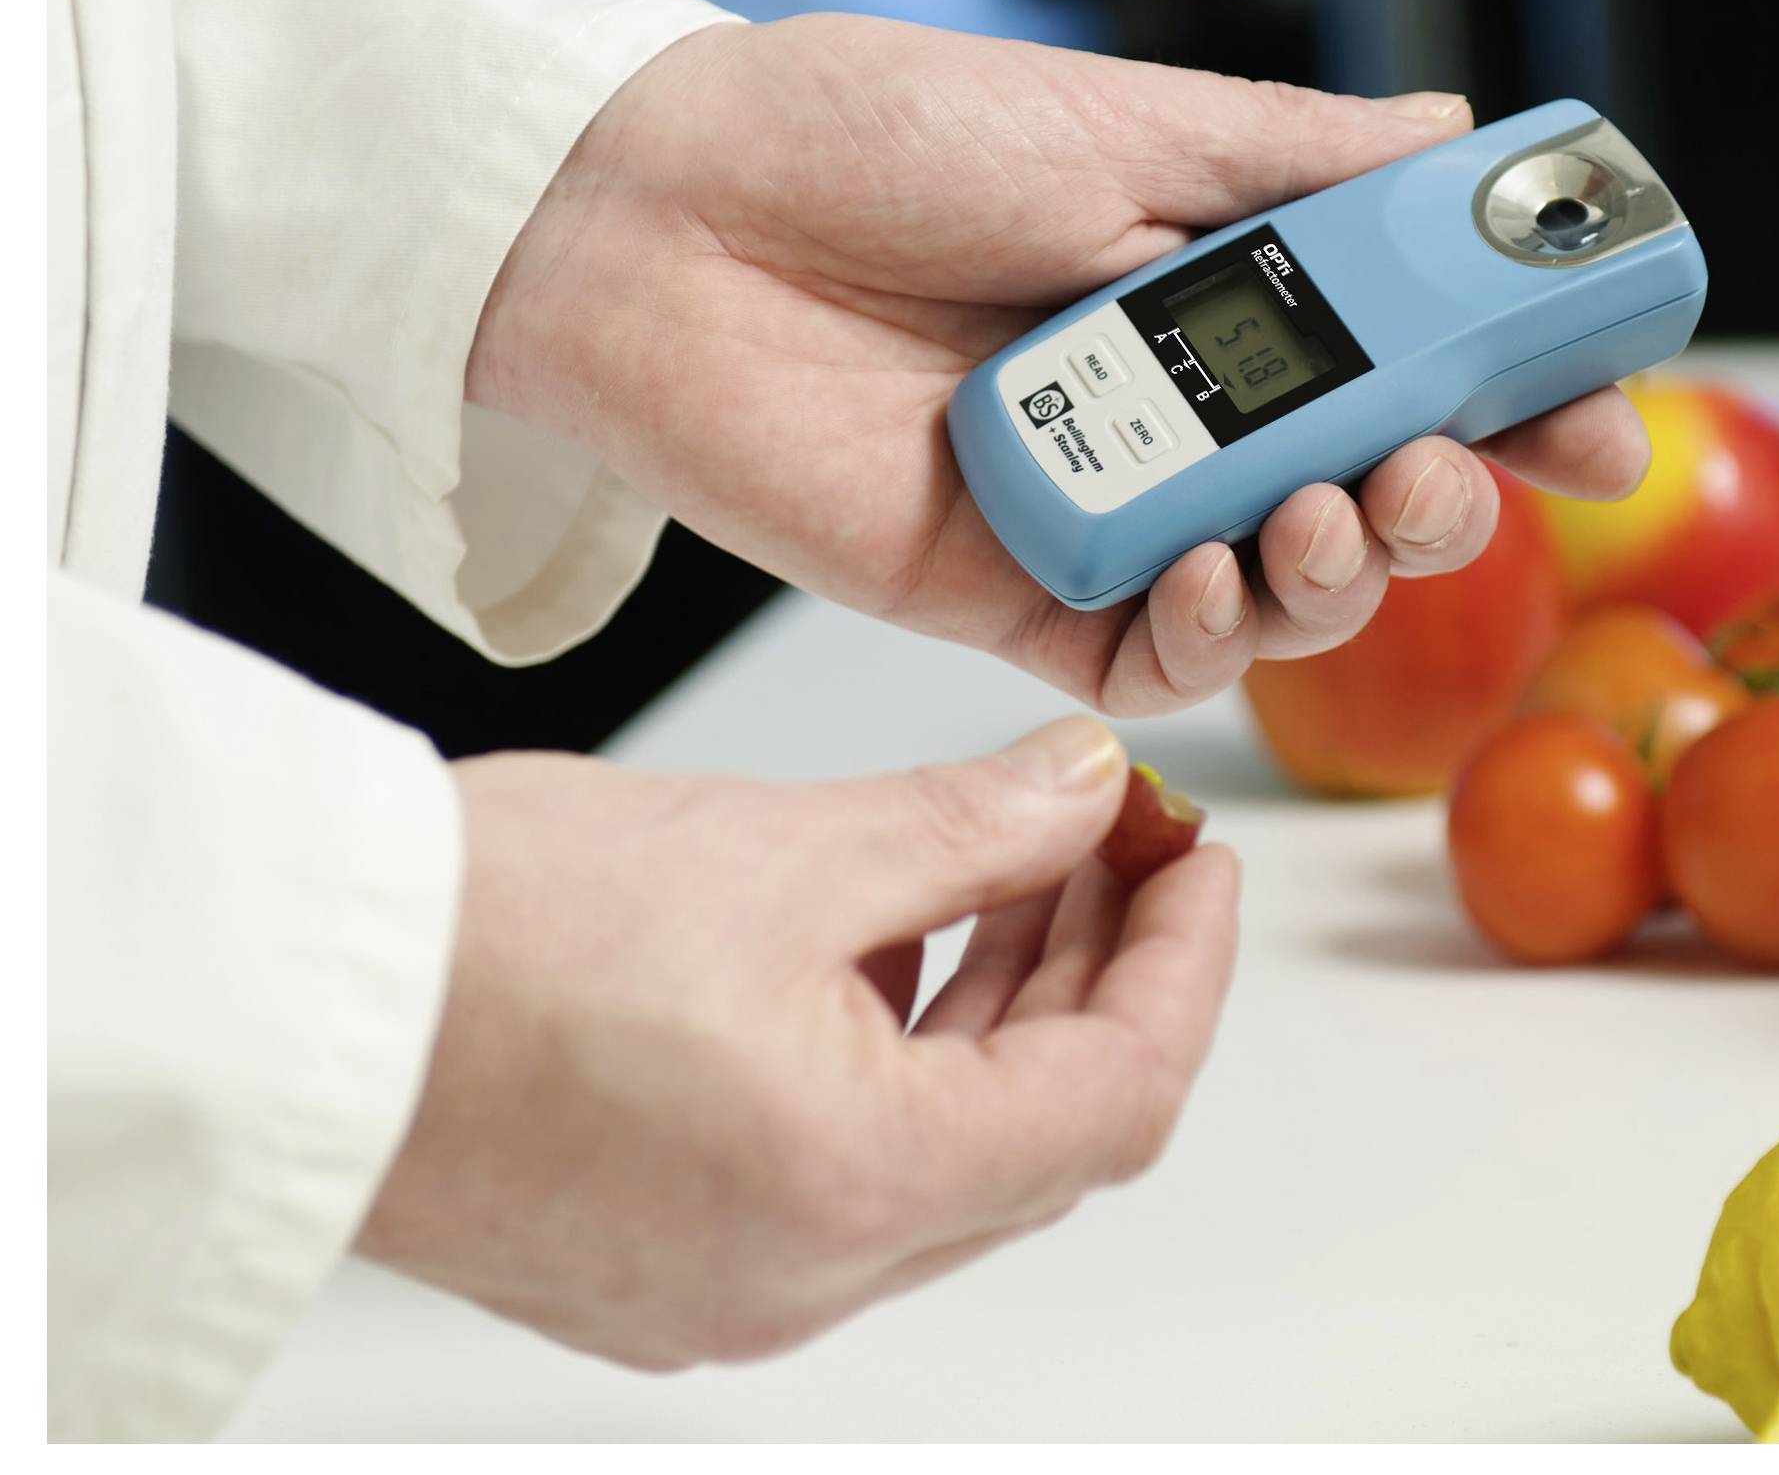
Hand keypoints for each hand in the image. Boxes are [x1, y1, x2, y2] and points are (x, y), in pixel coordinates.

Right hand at [358, 719, 1236, 1368]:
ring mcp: (732, 1288)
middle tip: (1114, 841)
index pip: (1121, 1095)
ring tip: (1009, 867)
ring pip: (949, 1158)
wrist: (280, 998)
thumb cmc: (487, 929)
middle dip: (1097, 974)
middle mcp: (806, 1274)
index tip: (1199, 859)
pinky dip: (902, 1063)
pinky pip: (849, 1176)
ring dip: (1001, 1014)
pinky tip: (889, 945)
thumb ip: (974, 826)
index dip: (1185, 965)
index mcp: (858, 1184)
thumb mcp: (782, 846)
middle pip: (1042, 1134)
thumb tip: (1089, 790)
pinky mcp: (667, 1267)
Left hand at [468, 15, 1649, 713]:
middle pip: (1368, 495)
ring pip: (1280, 596)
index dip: (1513, 400)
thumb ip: (1305, 160)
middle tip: (1446, 473)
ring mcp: (1107, 511)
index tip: (1597, 422)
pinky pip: (1153, 663)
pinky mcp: (1022, 596)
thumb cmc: (879, 138)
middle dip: (1440, 500)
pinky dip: (1206, 639)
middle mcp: (1180, 412)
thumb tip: (1461, 132)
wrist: (670, 219)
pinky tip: (1209, 583)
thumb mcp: (1125, 123)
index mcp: (1220, 291)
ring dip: (1339, 576)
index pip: (1410, 364)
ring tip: (1329, 513)